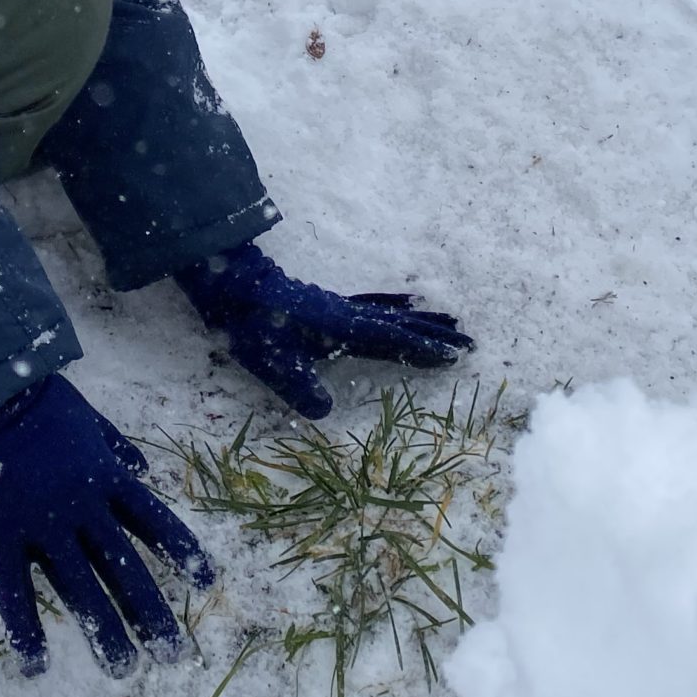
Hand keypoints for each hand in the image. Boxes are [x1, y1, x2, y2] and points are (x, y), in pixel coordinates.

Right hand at [0, 374, 214, 677]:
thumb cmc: (38, 399)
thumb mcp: (89, 418)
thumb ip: (116, 446)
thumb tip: (144, 467)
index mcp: (106, 478)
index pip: (155, 521)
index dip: (182, 552)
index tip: (207, 583)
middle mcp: (82, 508)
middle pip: (124, 568)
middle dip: (150, 613)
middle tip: (173, 655)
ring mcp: (42, 524)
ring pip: (79, 589)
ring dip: (103, 632)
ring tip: (124, 670)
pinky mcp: (1, 534)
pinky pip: (13, 589)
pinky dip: (25, 629)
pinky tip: (37, 667)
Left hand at [175, 241, 471, 417]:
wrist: (229, 284)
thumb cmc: (248, 324)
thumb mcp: (271, 362)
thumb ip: (300, 388)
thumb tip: (326, 411)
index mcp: (339, 328)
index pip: (390, 340)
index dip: (421, 348)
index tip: (452, 355)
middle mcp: (345, 314)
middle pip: (399, 324)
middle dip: (433, 334)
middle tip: (468, 340)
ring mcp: (337, 308)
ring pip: (388, 314)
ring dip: (419, 320)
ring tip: (448, 320)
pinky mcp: (327, 307)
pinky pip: (371, 307)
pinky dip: (394, 308)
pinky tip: (402, 304)